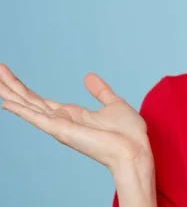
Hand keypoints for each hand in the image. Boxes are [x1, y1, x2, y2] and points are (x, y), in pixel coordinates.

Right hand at [0, 63, 151, 172]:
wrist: (135, 149)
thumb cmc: (128, 133)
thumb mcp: (113, 103)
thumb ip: (100, 91)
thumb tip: (88, 76)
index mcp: (71, 114)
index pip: (40, 100)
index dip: (24, 89)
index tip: (8, 76)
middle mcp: (61, 120)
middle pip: (29, 100)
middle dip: (12, 85)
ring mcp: (60, 126)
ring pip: (29, 106)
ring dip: (11, 92)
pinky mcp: (62, 131)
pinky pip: (38, 118)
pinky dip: (22, 110)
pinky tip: (6, 102)